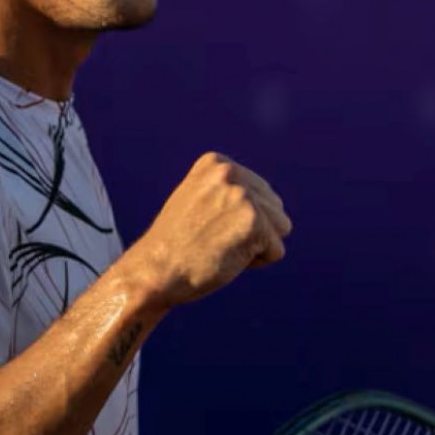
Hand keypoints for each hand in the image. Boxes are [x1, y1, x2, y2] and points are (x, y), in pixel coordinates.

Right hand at [119, 152, 291, 308]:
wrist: (153, 271)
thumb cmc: (175, 244)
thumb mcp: (199, 200)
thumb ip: (229, 191)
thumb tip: (269, 200)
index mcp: (216, 163)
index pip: (260, 192)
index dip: (237, 218)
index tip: (204, 225)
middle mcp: (230, 173)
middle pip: (275, 208)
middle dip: (251, 230)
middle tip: (212, 239)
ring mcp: (243, 196)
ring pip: (280, 228)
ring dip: (255, 245)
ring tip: (220, 247)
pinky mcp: (254, 223)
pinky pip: (276, 251)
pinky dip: (254, 263)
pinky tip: (225, 258)